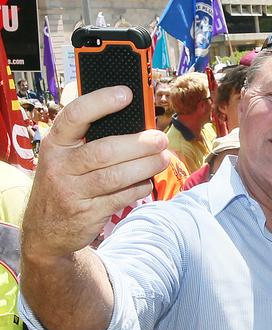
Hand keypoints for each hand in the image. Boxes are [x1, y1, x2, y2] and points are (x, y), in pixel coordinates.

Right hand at [21, 86, 169, 259]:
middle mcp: (61, 166)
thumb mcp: (64, 158)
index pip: (75, 115)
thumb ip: (90, 141)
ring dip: (145, 166)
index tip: (127, 94)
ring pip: (116, 176)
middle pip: (104, 151)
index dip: (101, 102)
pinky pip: (121, 197)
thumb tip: (137, 125)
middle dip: (138, 144)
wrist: (45, 230)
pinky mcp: (88, 213)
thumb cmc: (64, 183)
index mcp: (55, 144)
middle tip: (160, 140)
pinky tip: (147, 181)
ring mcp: (73, 192)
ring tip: (163, 159)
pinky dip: (139, 187)